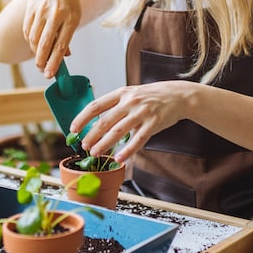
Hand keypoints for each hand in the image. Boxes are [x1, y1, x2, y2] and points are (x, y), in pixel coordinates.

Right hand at [23, 0, 80, 76]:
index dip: (54, 62)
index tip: (50, 74)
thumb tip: (64, 56)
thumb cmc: (69, 2)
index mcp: (70, 18)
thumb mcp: (75, 17)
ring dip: (35, 52)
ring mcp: (41, 11)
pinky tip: (34, 45)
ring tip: (39, 58)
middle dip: (41, 61)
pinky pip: (27, 30)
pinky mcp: (31, 8)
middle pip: (45, 44)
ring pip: (34, 39)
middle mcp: (55, 14)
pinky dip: (30, 41)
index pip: (61, 45)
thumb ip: (67, 36)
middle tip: (42, 70)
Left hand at [72, 81, 194, 162]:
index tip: (73, 129)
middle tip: (84, 146)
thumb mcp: (132, 94)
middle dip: (92, 135)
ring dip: (105, 144)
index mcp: (121, 93)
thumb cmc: (152, 97)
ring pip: (118, 131)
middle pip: (105, 120)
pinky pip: (138, 140)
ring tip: (96, 153)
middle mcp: (130, 102)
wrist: (179, 95)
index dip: (82, 118)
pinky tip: (119, 158)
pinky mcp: (153, 123)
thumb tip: (97, 123)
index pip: (96, 105)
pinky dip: (128, 151)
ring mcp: (142, 112)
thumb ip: (116, 106)